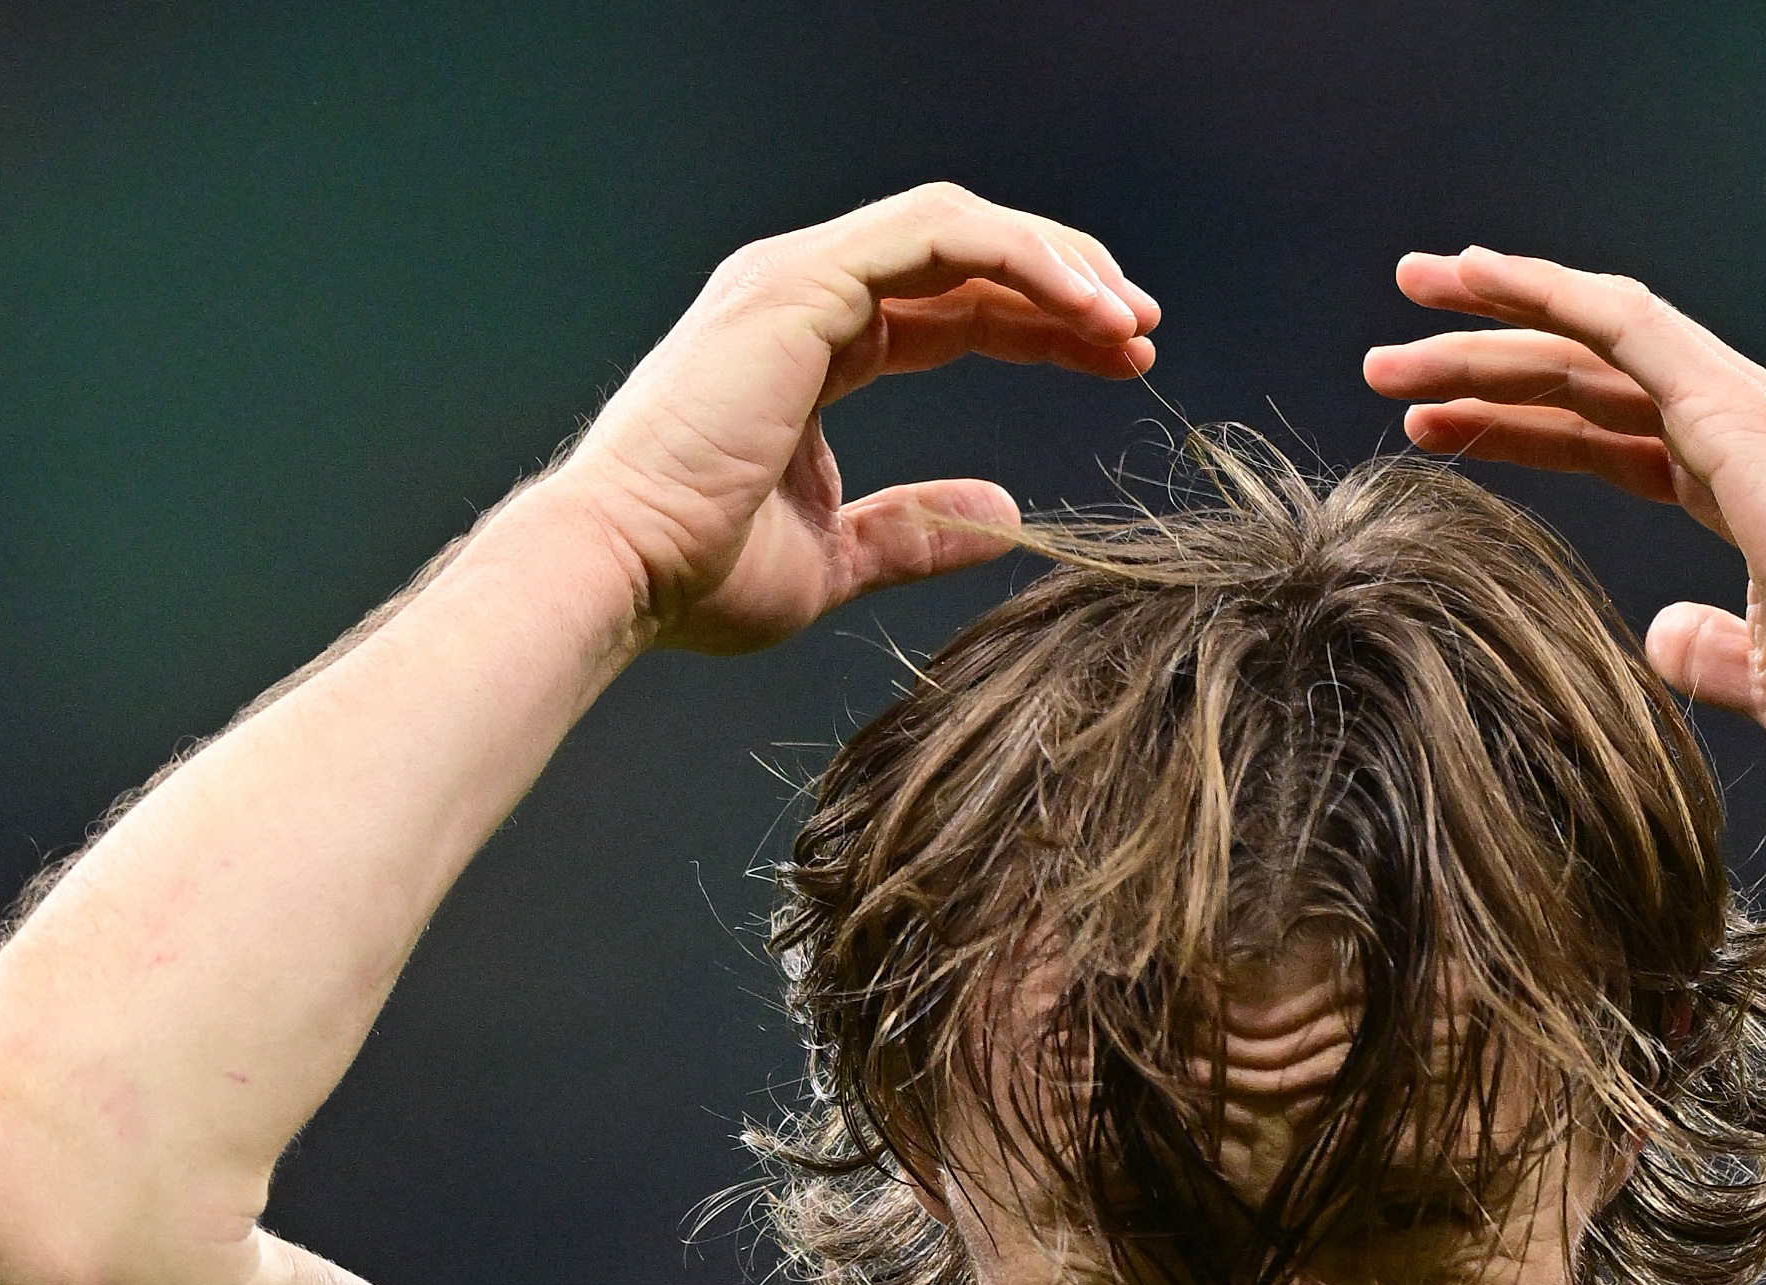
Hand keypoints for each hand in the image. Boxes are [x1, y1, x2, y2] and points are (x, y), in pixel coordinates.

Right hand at [550, 184, 1158, 655]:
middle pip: (966, 257)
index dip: (1041, 327)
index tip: (1120, 362)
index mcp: (811, 345)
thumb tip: (1005, 513)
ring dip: (1057, 262)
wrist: (623, 573)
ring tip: (1128, 319)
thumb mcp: (838, 556)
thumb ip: (917, 528)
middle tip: (1142, 332)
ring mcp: (799, 278)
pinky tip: (1083, 306)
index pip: (951, 309)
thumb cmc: (699, 573)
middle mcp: (804, 294)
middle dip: (1065, 284)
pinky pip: (940, 236)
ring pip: (960, 228)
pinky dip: (1022, 257)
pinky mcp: (804, 282)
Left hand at [1366, 250, 1765, 786]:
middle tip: (1385, 370)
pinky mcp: (1731, 408)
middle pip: (1582, 382)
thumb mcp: (1764, 683)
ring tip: (1401, 307)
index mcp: (1742, 489)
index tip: (1431, 432)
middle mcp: (1738, 431)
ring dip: (1488, 321)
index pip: (1606, 439)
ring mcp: (1737, 410)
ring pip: (1588, 341)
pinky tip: (1473, 277)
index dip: (1516, 430)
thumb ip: (1709, 653)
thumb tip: (1659, 638)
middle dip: (1480, 368)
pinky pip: (1621, 324)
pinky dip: (1544, 291)